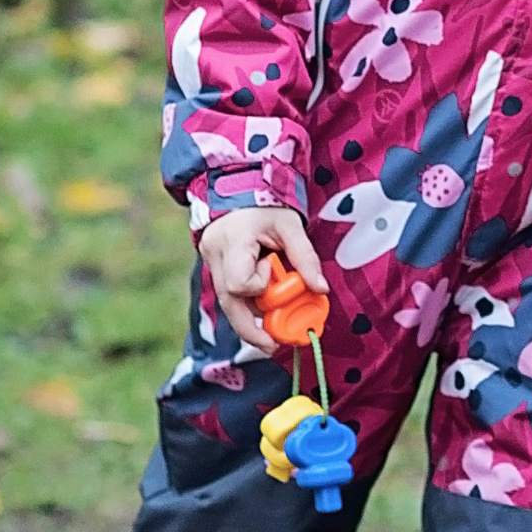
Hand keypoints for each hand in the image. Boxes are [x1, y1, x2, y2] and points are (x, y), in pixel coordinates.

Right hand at [200, 204, 323, 355]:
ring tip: (270, 337)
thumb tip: (321, 290)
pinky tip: (261, 315)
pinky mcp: (213, 268)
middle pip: (227, 302)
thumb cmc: (266, 203)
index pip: (239, 282)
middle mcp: (214, 255)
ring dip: (249, 319)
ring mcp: (209, 262)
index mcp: (232, 241)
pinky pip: (228, 295)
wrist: (238, 186)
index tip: (273, 269)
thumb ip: (305, 257)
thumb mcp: (290, 225)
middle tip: (273, 346)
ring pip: (226, 303)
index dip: (259, 285)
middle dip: (250, 328)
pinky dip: (245, 305)